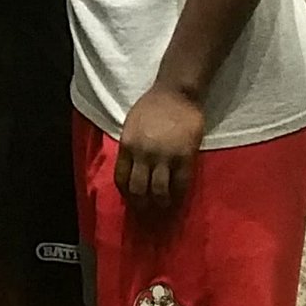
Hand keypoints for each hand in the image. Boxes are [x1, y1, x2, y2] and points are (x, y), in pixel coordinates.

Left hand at [115, 85, 205, 209]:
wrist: (175, 93)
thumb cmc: (151, 106)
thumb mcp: (131, 126)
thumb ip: (131, 147)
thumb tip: (132, 169)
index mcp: (127, 145)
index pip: (121, 178)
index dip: (127, 194)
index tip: (132, 201)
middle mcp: (143, 154)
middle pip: (138, 189)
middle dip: (142, 204)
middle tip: (148, 212)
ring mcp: (164, 156)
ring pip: (159, 191)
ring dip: (161, 203)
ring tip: (164, 207)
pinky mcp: (185, 157)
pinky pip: (181, 183)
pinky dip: (179, 195)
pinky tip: (179, 198)